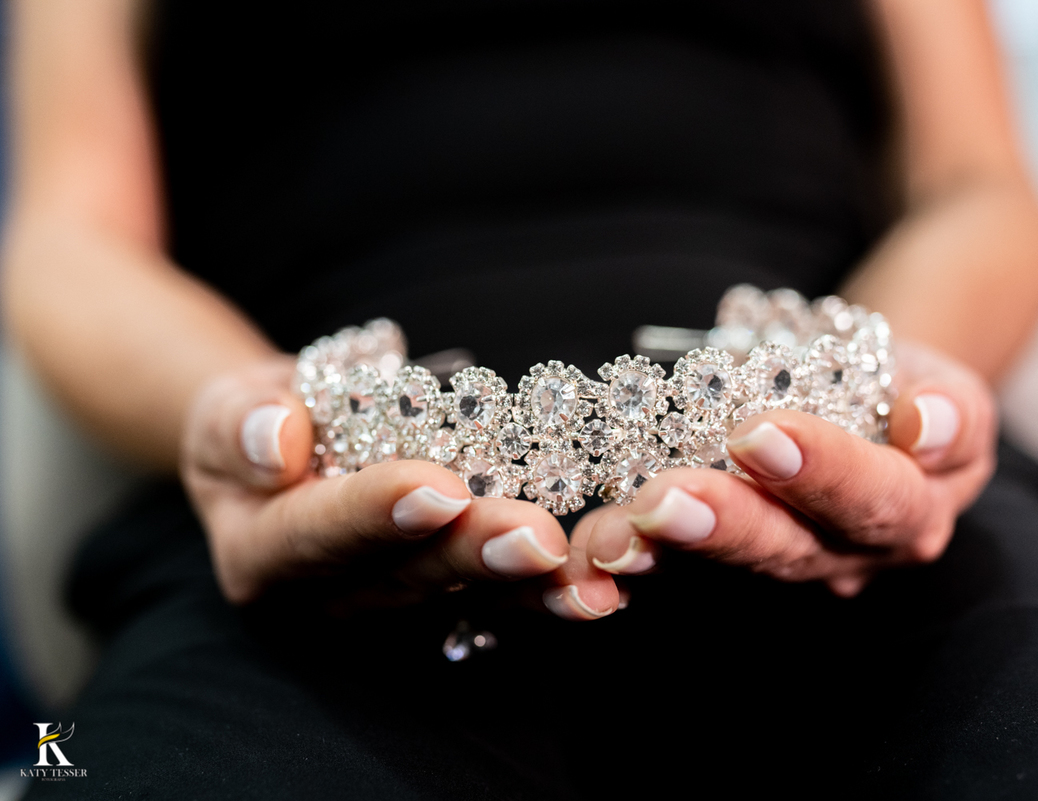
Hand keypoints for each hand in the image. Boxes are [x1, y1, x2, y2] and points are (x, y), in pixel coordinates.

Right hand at [180, 356, 619, 616]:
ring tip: (580, 570)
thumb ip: (240, 425)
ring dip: (525, 587)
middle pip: (403, 578)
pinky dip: (545, 594)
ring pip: (461, 598)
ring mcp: (390, 607)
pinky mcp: (442, 601)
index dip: (376, 514)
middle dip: (472, 555)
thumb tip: (276, 437)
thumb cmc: (259, 422)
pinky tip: (596, 588)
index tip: (435, 488)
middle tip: (533, 536)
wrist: (290, 450)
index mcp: (262, 554)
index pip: (317, 535)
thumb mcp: (227, 410)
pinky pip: (496, 600)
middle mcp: (328, 598)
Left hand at [578, 340, 997, 595]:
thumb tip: (925, 421)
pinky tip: (587, 550)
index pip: (874, 500)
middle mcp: (842, 553)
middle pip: (788, 548)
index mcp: (909, 514)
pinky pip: (673, 562)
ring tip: (611, 535)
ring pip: (719, 563)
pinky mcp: (721, 553)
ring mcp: (777, 560)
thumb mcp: (946, 385)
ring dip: (661, 550)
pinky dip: (626, 559)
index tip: (759, 435)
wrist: (865, 401)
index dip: (820, 473)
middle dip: (723, 526)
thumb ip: (949, 408)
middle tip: (664, 500)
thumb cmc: (903, 388)